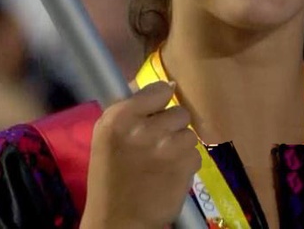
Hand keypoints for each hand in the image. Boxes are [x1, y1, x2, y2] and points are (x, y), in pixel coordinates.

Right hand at [80, 81, 200, 228]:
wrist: (119, 219)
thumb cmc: (110, 177)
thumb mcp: (107, 135)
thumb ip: (132, 110)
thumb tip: (167, 86)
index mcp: (120, 117)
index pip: (159, 89)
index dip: (161, 102)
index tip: (155, 114)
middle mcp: (145, 128)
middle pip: (180, 112)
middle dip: (172, 127)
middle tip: (157, 144)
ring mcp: (168, 146)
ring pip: (190, 134)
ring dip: (181, 146)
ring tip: (163, 162)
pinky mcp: (185, 165)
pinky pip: (196, 154)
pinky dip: (186, 164)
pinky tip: (170, 175)